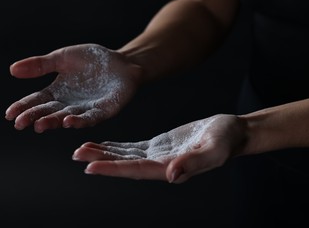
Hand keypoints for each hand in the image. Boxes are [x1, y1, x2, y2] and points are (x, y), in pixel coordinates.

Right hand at [5, 43, 141, 132]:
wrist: (122, 61)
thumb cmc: (92, 60)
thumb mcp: (62, 58)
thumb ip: (41, 65)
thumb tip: (12, 70)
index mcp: (58, 92)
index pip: (37, 101)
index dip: (23, 107)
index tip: (9, 114)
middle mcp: (70, 104)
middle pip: (49, 112)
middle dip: (35, 117)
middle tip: (20, 123)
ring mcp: (87, 109)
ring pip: (68, 118)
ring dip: (54, 122)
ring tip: (40, 125)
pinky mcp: (105, 110)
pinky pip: (91, 118)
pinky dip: (80, 120)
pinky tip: (68, 121)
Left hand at [72, 114, 246, 182]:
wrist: (232, 132)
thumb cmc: (227, 140)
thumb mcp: (214, 150)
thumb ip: (194, 163)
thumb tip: (171, 176)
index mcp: (171, 168)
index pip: (136, 170)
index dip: (113, 169)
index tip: (90, 167)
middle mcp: (161, 165)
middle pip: (125, 165)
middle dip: (101, 161)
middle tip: (76, 155)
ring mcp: (159, 155)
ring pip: (126, 156)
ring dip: (105, 153)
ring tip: (82, 149)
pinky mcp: (160, 145)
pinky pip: (135, 147)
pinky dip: (118, 147)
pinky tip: (105, 144)